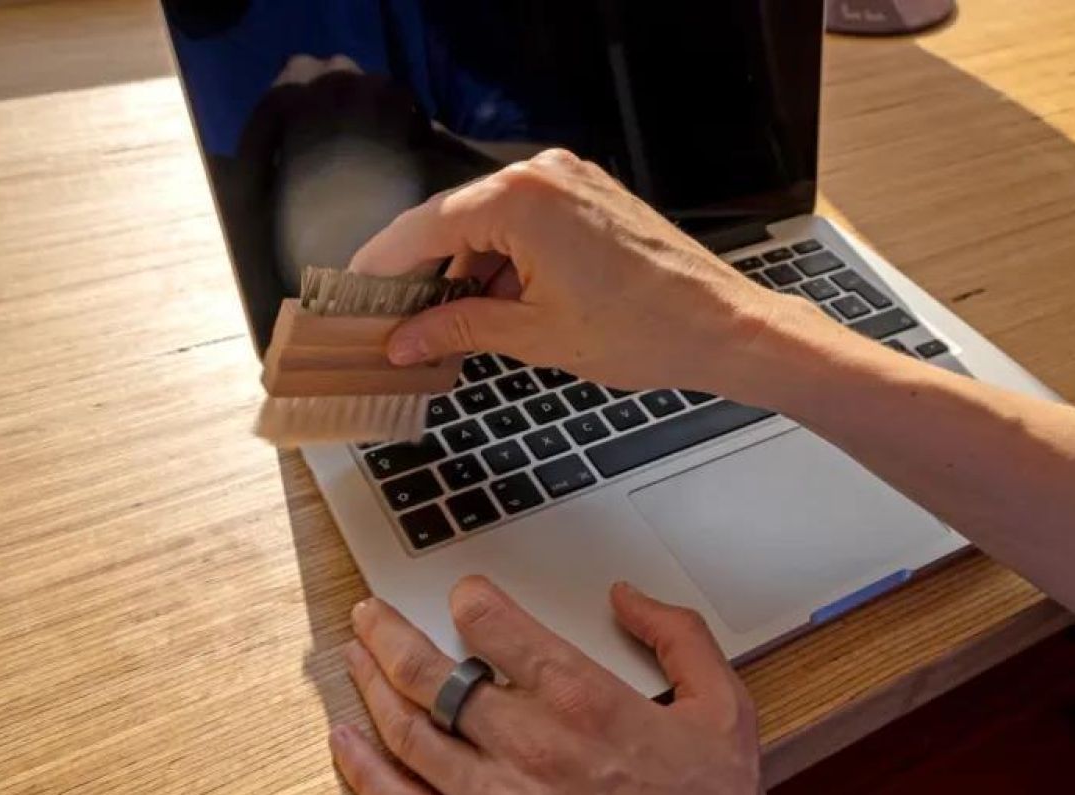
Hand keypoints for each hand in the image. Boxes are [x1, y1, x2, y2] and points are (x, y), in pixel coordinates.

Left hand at [331, 577, 768, 794]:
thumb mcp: (724, 711)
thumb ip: (680, 637)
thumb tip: (627, 596)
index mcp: (584, 703)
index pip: (494, 626)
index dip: (469, 598)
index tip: (463, 594)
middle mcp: (530, 749)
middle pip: (431, 675)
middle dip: (390, 634)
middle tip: (370, 614)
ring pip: (407, 734)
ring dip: (371, 687)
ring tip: (355, 658)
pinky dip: (365, 772)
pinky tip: (347, 742)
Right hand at [349, 149, 808, 396]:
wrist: (722, 327)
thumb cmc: (644, 329)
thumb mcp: (534, 335)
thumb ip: (458, 327)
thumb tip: (404, 339)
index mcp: (521, 199)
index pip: (424, 226)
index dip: (381, 264)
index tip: (352, 292)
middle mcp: (544, 175)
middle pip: (454, 220)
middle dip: (423, 271)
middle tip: (394, 318)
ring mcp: (571, 182)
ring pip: (490, 222)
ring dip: (465, 269)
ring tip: (446, 323)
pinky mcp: (591, 198)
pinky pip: (526, 222)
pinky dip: (504, 260)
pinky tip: (494, 303)